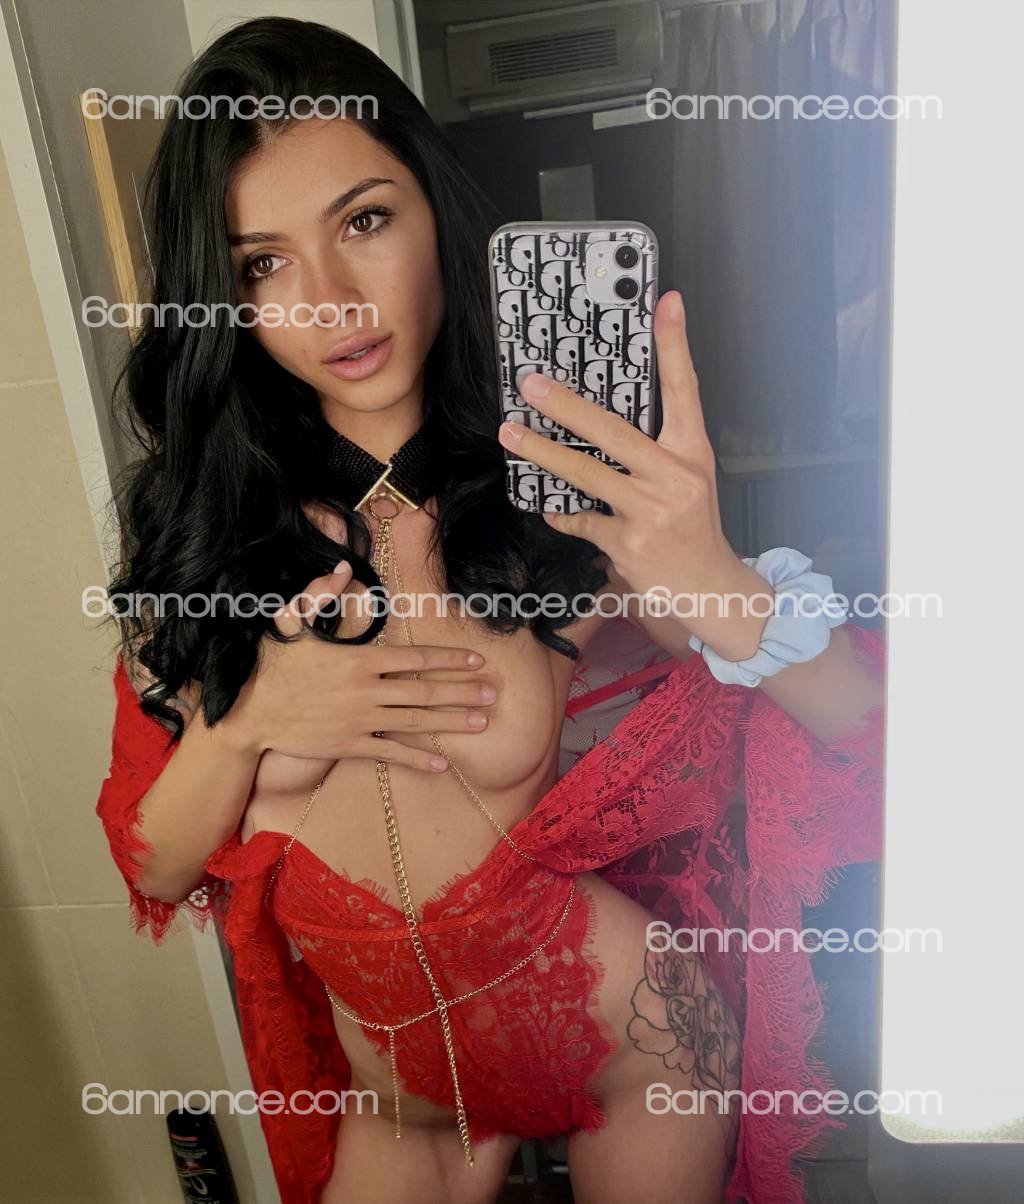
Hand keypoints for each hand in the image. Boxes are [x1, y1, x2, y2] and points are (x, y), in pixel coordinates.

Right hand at [228, 561, 496, 773]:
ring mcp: (360, 720)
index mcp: (359, 659)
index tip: (477, 660)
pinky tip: (441, 763)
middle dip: (462, 692)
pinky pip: (390, 751)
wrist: (247, 714)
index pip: (416, 658)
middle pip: (424, 691)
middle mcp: (366, 691)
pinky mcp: (349, 745)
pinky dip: (416, 758)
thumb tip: (344, 567)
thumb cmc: (270, 664)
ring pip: (415, 722)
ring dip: (450, 722)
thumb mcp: (289, 621)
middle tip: (494, 694)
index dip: (450, 659)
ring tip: (481, 722)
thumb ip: (319, 593)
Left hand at [496, 290, 767, 659]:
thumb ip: (655, 448)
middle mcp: (675, 476)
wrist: (707, 588)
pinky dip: (562, 515)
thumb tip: (599, 418)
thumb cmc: (691, 525)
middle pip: (614, 430)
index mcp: (692, 451)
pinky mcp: (629, 542)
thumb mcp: (687, 478)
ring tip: (511, 434)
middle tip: (532, 384)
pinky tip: (548, 508)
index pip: (685, 389)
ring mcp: (651, 510)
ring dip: (543, 453)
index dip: (675, 345)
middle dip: (567, 406)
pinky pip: (581, 520)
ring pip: (587, 474)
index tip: (666, 301)